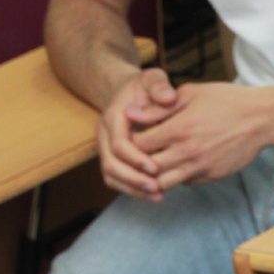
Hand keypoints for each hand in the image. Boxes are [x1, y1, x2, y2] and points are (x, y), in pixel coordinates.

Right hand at [97, 66, 179, 200]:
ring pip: (111, 175)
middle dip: (133, 178)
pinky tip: (154, 194)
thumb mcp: (152, 79)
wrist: (128, 93)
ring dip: (132, 188)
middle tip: (156, 187)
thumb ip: (159, 86)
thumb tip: (169, 98)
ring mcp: (106, 147)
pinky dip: (132, 189)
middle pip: (111, 163)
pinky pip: (116, 179)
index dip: (135, 157)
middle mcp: (105, 134)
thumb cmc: (144, 87)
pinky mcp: (112, 158)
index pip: (118, 143)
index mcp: (113, 116)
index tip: (154, 167)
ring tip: (157, 195)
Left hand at [130, 81, 273, 189]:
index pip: (138, 144)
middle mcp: (187, 152)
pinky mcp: (211, 176)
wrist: (261, 119)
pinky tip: (177, 164)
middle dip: (137, 162)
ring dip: (154, 176)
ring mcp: (200, 167)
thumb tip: (129, 114)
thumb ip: (157, 107)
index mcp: (179, 128)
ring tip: (154, 164)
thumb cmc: (226, 100)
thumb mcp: (190, 94)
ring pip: (162, 183)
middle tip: (138, 153)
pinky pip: (184, 183)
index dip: (131, 141)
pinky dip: (175, 177)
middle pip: (146, 168)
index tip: (134, 134)